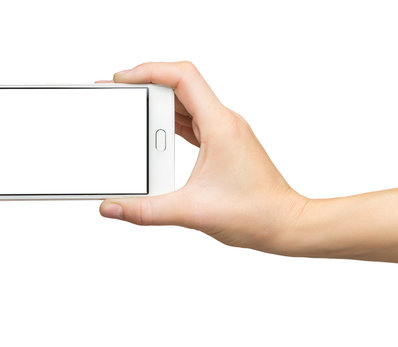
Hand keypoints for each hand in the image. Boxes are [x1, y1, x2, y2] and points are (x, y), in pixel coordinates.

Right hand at [99, 61, 308, 255]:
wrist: (285, 224)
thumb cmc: (255, 213)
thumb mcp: (191, 212)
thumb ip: (146, 211)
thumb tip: (112, 207)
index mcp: (219, 125)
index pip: (182, 77)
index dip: (148, 71)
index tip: (122, 81)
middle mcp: (223, 122)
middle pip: (179, 86)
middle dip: (146, 85)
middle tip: (119, 96)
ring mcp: (224, 131)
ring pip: (185, 103)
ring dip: (157, 104)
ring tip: (131, 111)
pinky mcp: (222, 144)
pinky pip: (191, 122)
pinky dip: (169, 123)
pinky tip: (154, 134)